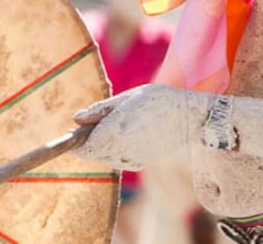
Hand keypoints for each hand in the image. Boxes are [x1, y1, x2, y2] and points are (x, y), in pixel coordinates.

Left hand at [71, 84, 210, 169]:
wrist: (187, 118)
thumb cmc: (156, 100)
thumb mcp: (126, 98)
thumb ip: (99, 110)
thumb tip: (75, 120)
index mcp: (116, 130)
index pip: (84, 146)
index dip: (75, 140)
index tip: (75, 131)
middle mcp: (122, 149)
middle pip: (92, 153)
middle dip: (88, 141)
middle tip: (96, 123)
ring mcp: (131, 159)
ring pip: (103, 157)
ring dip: (101, 145)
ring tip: (116, 125)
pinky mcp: (138, 163)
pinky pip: (117, 159)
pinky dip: (114, 150)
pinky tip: (127, 134)